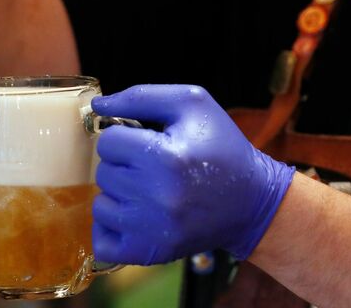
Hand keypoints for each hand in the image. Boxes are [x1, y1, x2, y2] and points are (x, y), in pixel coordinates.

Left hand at [91, 85, 294, 264]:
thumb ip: (140, 97)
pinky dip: (114, 228)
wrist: (253, 202)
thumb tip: (97, 106)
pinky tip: (137, 216)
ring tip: (150, 191)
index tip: (148, 143)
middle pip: (103, 173)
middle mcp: (157, 196)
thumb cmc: (221, 147)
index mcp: (167, 156)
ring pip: (101, 204)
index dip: (126, 137)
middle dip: (124, 166)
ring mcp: (151, 229)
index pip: (109, 141)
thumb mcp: (192, 104)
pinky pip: (102, 240)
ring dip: (119, 196)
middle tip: (153, 168)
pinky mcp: (149, 252)